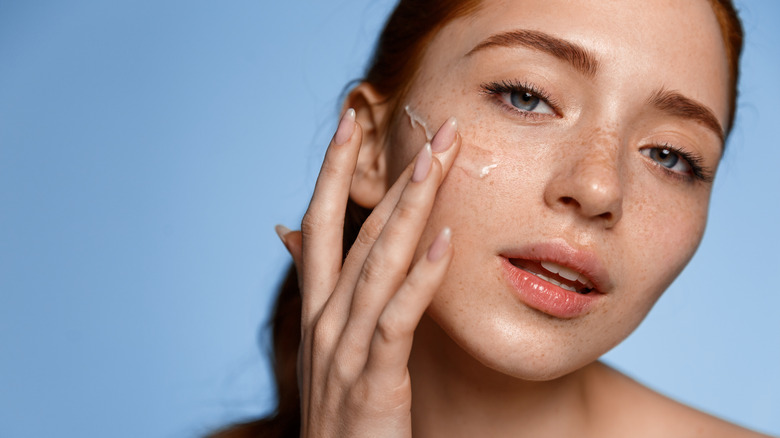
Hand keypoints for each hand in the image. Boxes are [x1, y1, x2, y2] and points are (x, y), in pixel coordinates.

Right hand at [276, 108, 460, 436]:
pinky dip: (420, 278)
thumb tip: (288, 231)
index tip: (351, 120)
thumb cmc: (341, 408)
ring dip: (411, 209)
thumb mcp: (325, 345)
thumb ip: (321, 287)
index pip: (321, 223)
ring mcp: (345, 349)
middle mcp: (325, 319)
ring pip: (378, 263)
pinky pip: (398, 319)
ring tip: (439, 162)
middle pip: (356, 231)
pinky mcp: (374, 380)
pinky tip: (446, 242)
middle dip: (393, 176)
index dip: (332, 170)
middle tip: (432, 129)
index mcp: (317, 307)